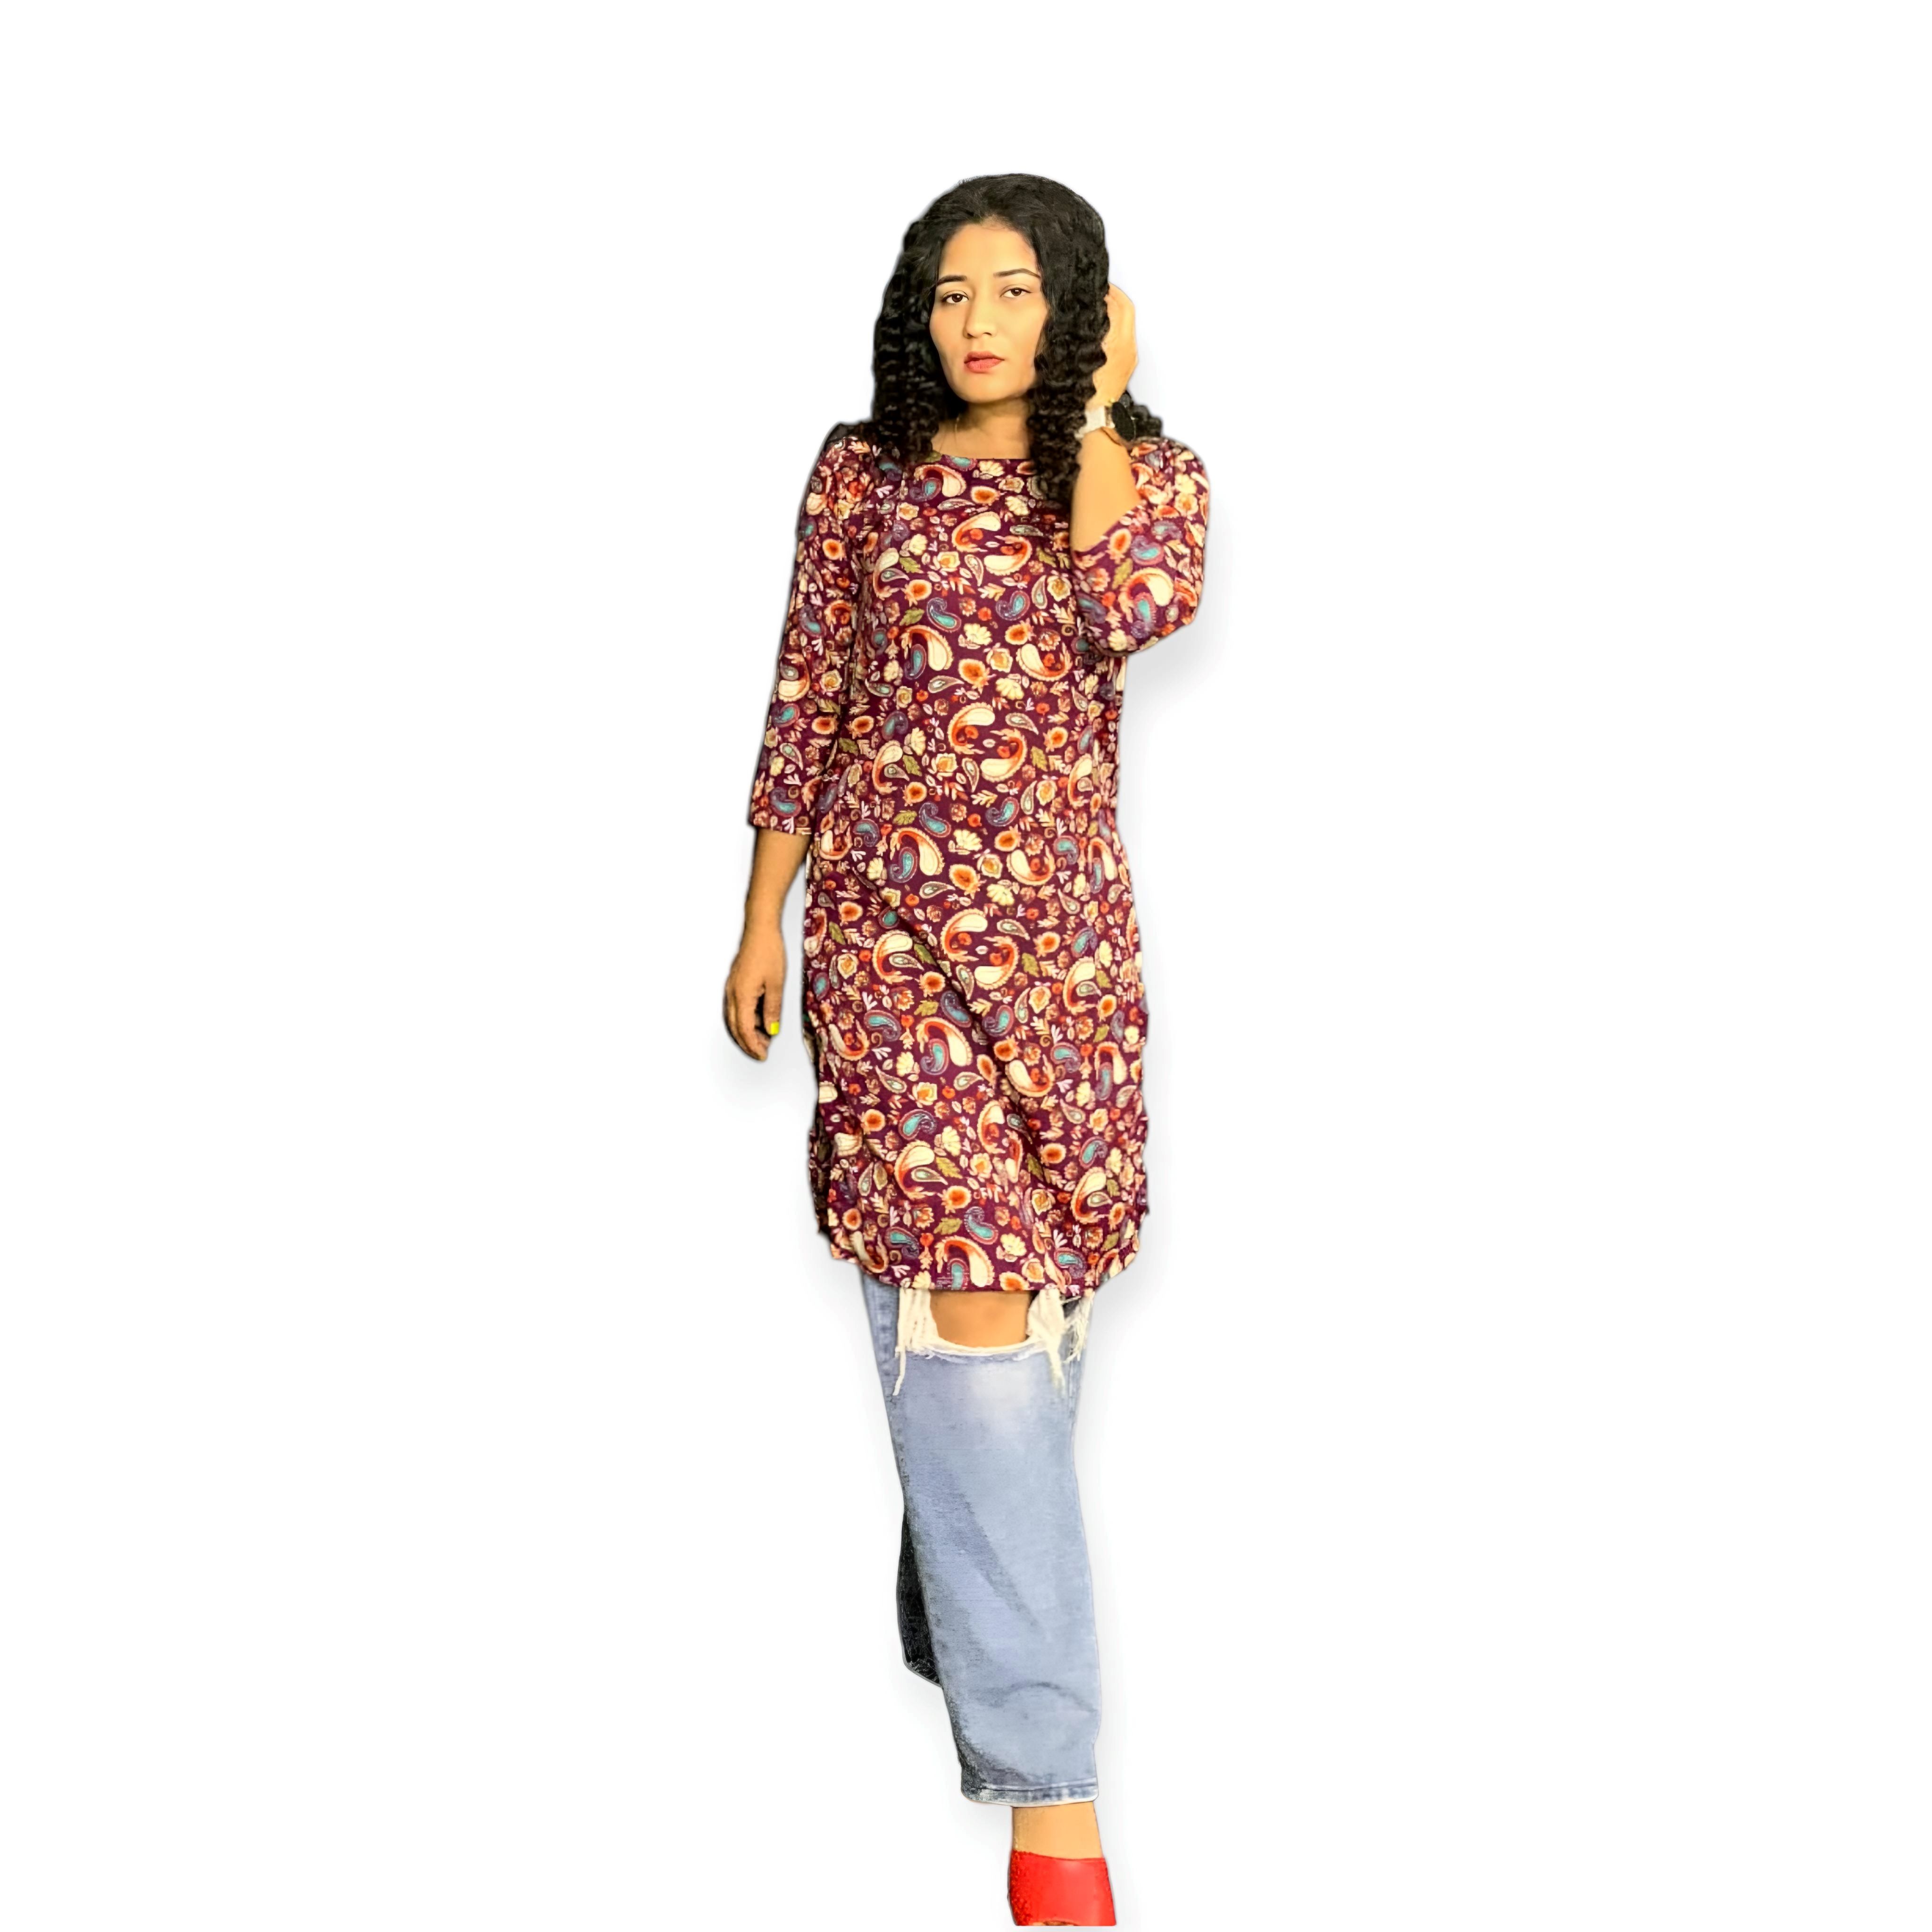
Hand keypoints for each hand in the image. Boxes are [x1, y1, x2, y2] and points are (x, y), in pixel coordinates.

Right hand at [724, 926, 786, 1060]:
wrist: (759, 930)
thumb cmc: (769, 953)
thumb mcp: (776, 984)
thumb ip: (772, 1009)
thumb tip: (770, 1030)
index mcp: (742, 996)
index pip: (745, 1029)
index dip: (753, 1045)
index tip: (763, 1055)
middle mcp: (732, 994)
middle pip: (736, 1027)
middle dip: (747, 1043)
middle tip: (762, 1052)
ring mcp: (731, 988)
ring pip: (734, 1019)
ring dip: (746, 1032)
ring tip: (763, 1039)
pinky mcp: (734, 983)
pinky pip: (736, 1008)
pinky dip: (745, 1020)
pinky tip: (758, 1020)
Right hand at [1090, 284, 1137, 408]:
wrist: (1093, 416)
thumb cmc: (1084, 389)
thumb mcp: (1081, 352)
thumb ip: (1090, 327)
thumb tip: (1092, 308)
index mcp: (1119, 341)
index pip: (1120, 304)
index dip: (1108, 292)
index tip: (1096, 287)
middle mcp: (1129, 347)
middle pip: (1126, 311)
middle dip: (1113, 298)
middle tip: (1098, 293)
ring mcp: (1130, 356)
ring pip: (1126, 323)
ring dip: (1114, 312)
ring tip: (1097, 308)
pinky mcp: (1127, 364)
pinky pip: (1124, 337)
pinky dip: (1115, 327)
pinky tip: (1100, 329)